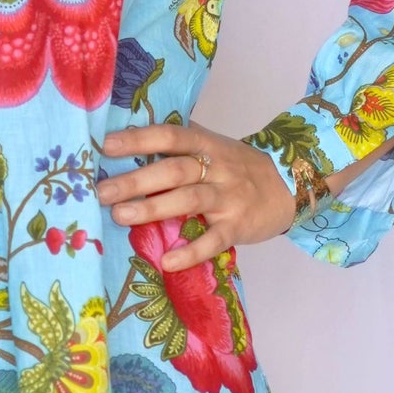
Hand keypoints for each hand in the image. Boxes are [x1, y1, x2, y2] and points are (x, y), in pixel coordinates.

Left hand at [97, 121, 296, 269]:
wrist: (291, 185)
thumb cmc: (238, 167)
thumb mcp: (213, 146)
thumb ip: (180, 142)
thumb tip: (130, 131)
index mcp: (206, 144)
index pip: (170, 135)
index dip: (139, 139)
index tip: (106, 146)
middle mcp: (217, 167)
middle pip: (174, 170)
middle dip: (136, 180)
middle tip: (102, 192)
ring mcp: (229, 197)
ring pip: (189, 200)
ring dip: (153, 208)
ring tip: (120, 217)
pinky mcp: (238, 226)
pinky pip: (214, 240)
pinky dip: (191, 251)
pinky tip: (168, 261)